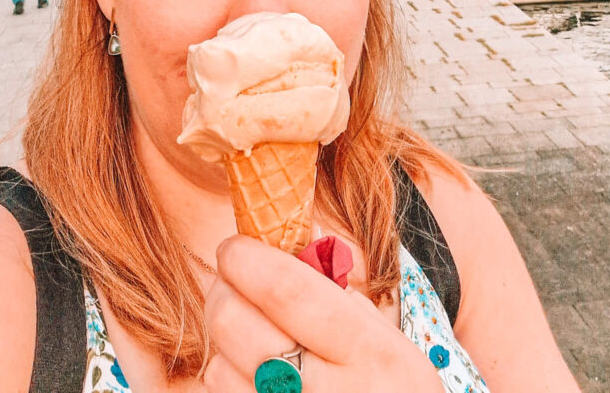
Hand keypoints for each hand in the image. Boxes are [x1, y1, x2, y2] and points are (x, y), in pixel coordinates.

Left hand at [203, 235, 442, 391]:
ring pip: (218, 365)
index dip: (249, 260)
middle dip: (223, 290)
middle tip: (232, 279)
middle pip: (237, 325)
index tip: (234, 245)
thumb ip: (337, 289)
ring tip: (247, 328)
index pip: (288, 291)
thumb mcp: (386, 339)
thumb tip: (285, 232)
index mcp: (370, 351)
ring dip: (223, 338)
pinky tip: (248, 367)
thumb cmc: (391, 389)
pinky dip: (225, 373)